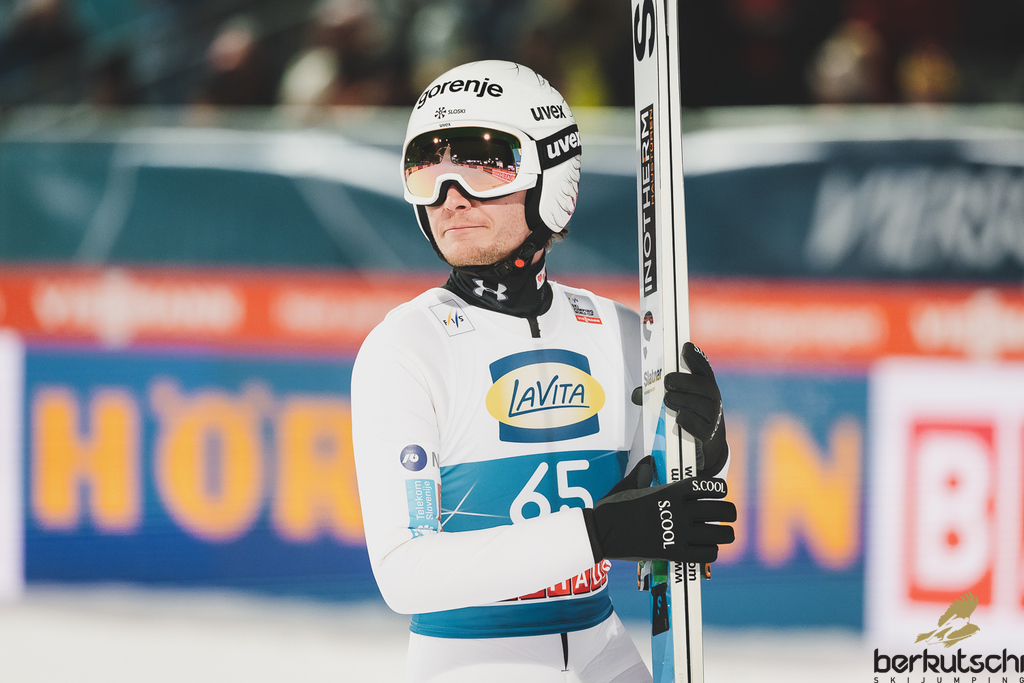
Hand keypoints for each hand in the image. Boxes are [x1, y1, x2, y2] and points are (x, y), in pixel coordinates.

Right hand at [583, 457, 735, 563]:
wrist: (600, 533)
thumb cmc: (612, 508)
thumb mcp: (627, 485)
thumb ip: (642, 472)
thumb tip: (649, 461)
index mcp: (669, 492)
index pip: (706, 487)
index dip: (719, 489)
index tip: (722, 491)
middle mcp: (678, 511)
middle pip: (720, 511)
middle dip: (729, 512)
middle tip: (729, 515)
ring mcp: (677, 533)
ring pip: (718, 534)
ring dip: (725, 534)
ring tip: (725, 534)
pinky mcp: (673, 553)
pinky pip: (706, 554)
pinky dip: (712, 552)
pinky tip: (709, 550)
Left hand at [664, 342, 726, 475]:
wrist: (708, 443)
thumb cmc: (690, 414)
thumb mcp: (679, 401)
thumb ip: (656, 396)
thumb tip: (636, 395)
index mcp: (705, 385)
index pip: (704, 368)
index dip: (696, 357)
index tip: (684, 347)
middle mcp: (713, 399)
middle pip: (704, 386)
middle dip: (685, 381)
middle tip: (668, 382)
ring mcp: (714, 417)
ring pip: (701, 405)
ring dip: (682, 400)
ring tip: (668, 400)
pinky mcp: (709, 434)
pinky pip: (698, 425)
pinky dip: (687, 420)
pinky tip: (678, 418)